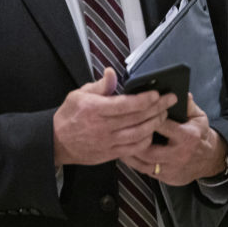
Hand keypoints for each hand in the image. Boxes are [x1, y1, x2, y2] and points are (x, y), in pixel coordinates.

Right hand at [53, 68, 177, 165]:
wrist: (57, 142)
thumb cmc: (69, 115)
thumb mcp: (79, 94)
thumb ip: (100, 85)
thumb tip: (112, 72)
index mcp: (95, 109)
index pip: (126, 104)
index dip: (145, 99)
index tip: (157, 94)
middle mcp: (102, 127)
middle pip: (137, 118)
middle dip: (157, 108)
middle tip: (170, 100)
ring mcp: (107, 142)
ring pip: (138, 134)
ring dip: (155, 124)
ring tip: (164, 114)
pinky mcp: (110, 154)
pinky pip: (133, 149)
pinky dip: (145, 140)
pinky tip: (152, 131)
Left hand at [121, 93, 227, 185]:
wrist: (209, 160)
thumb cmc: (200, 134)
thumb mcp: (198, 116)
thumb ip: (188, 104)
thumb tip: (179, 93)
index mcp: (187, 136)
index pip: (162, 126)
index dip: (147, 118)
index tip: (134, 112)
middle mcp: (179, 154)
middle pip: (149, 149)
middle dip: (133, 140)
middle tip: (120, 131)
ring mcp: (172, 168)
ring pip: (144, 162)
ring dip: (129, 153)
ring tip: (118, 142)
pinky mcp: (167, 178)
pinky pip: (146, 171)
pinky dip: (135, 163)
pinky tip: (126, 153)